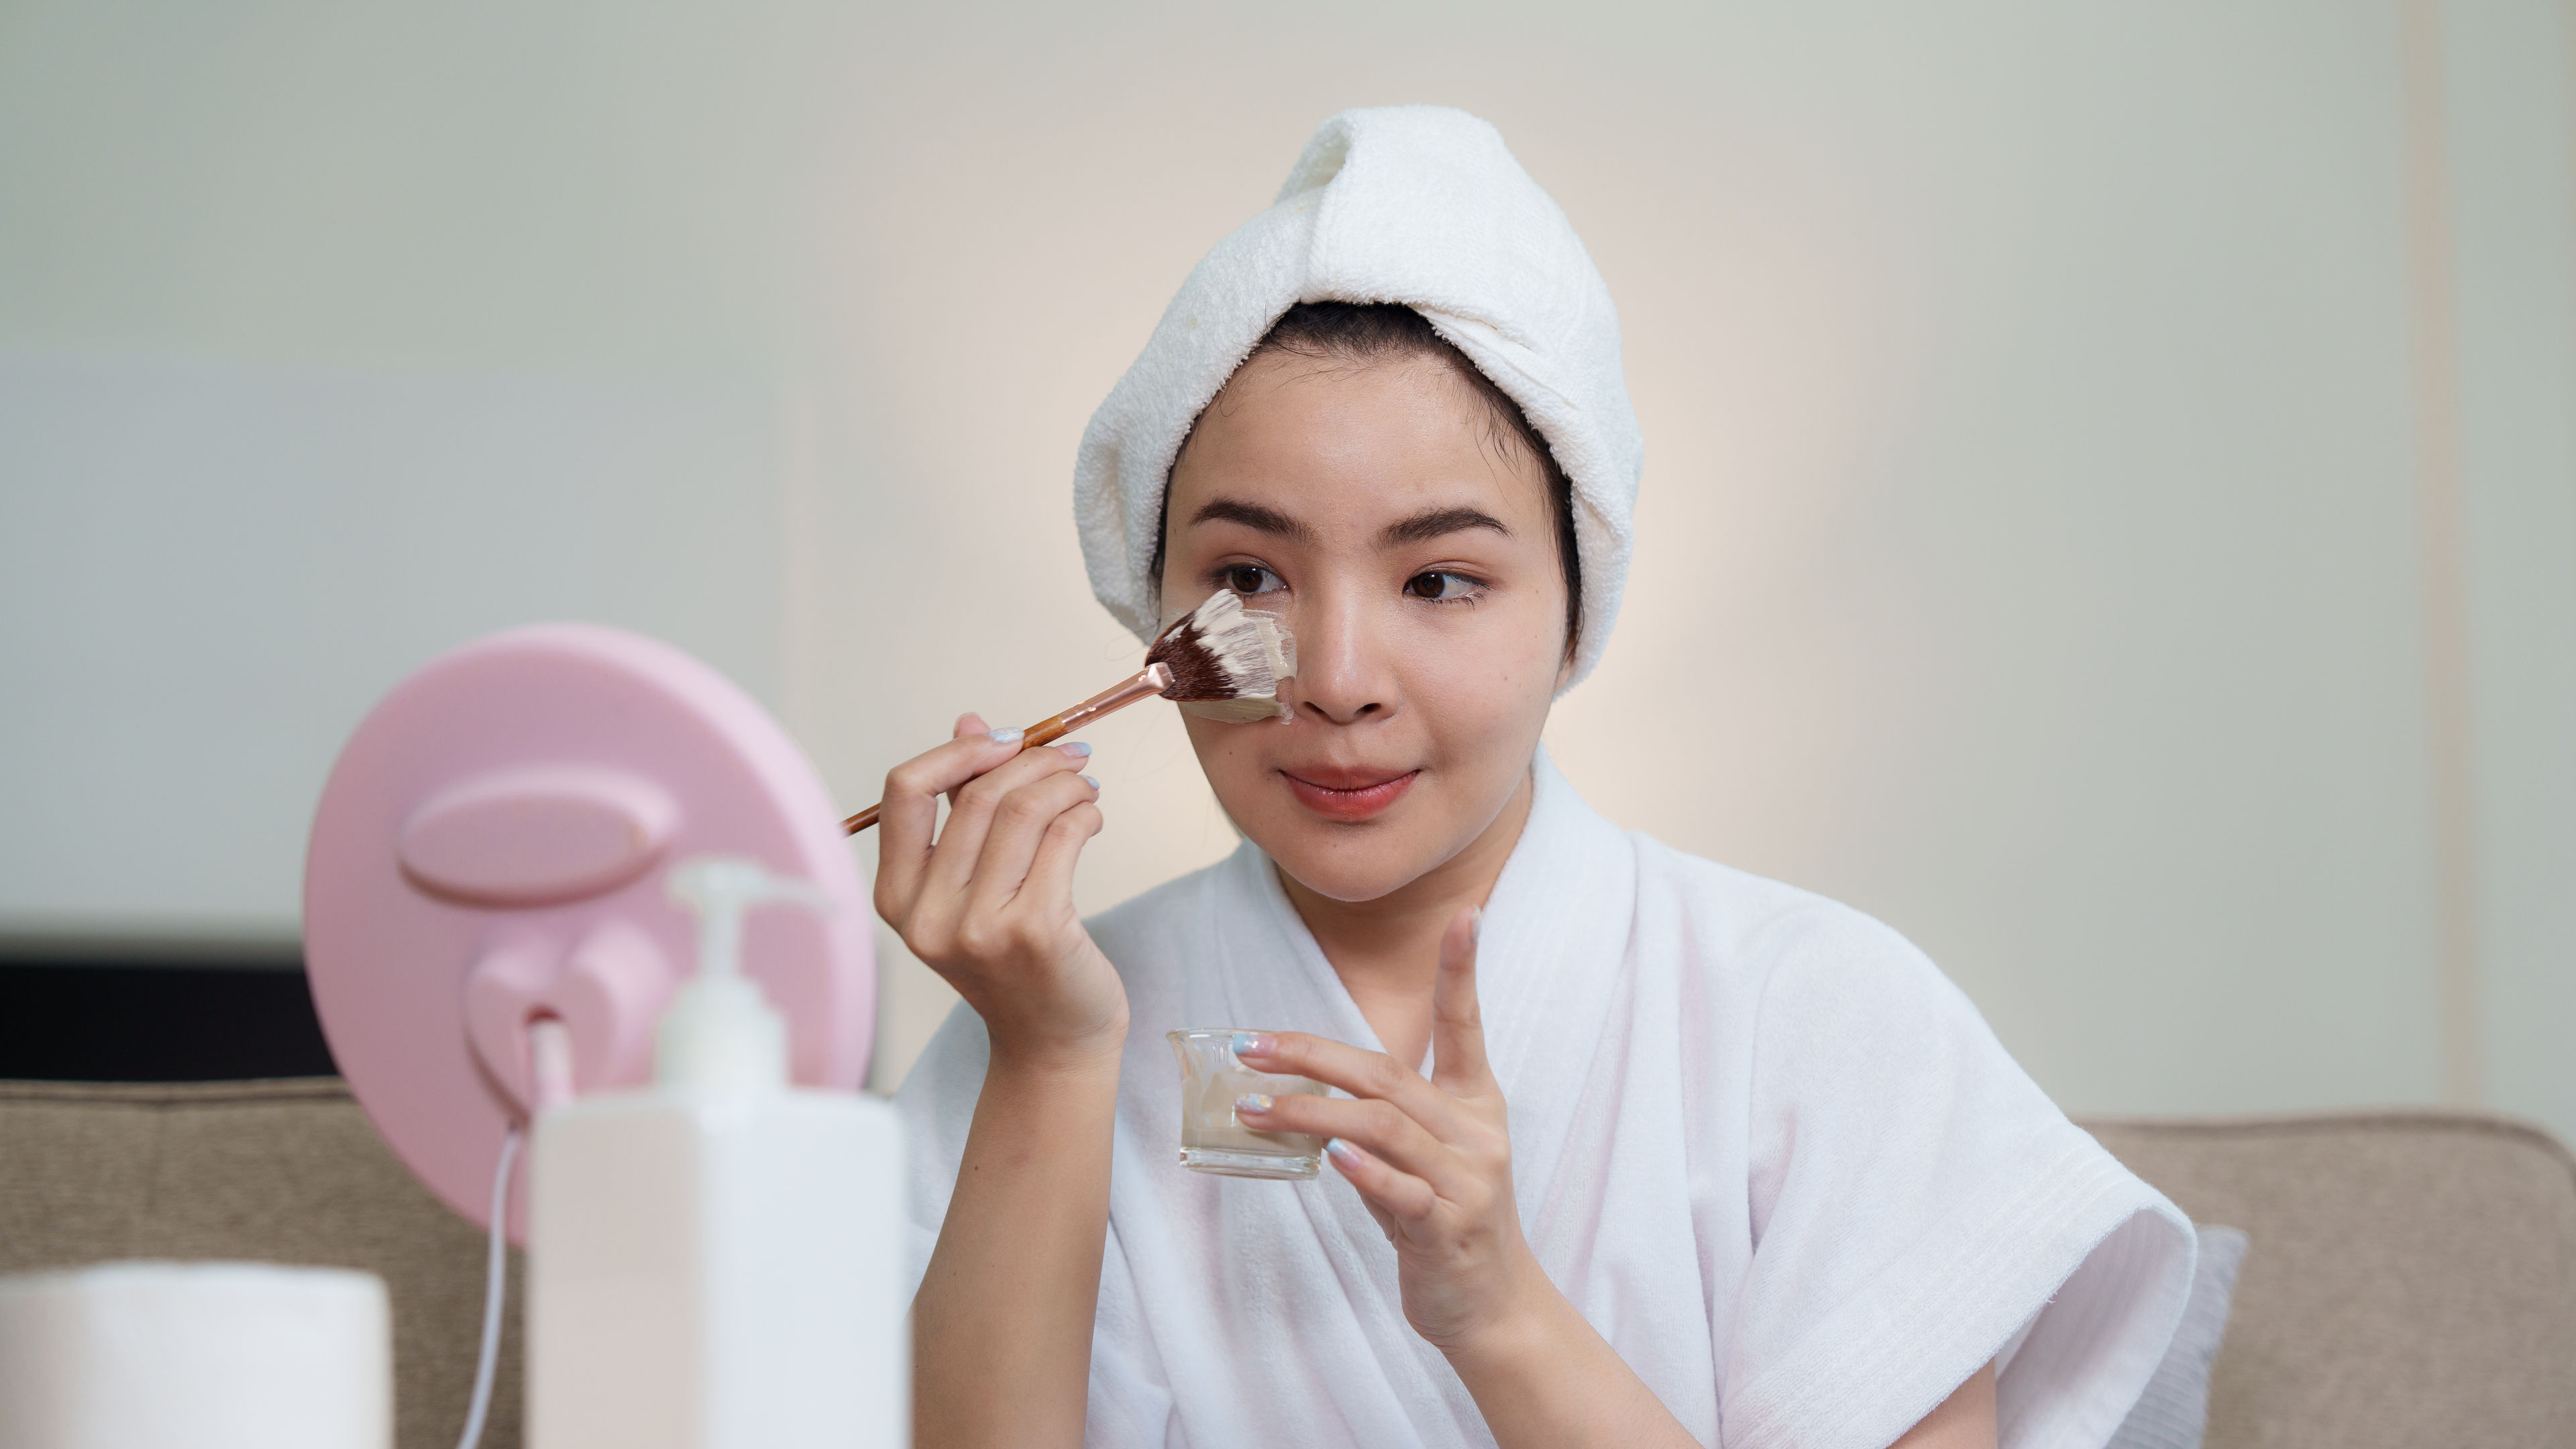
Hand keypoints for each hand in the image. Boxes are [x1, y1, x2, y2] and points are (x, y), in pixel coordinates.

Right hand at [874, 713, 1126, 1067]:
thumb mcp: (970, 885)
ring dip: (1065, 784)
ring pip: (1023, 810)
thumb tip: (970, 721)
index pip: (904, 791)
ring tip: (1084, 787)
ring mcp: (978, 928)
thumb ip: (963, 805)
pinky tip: (1092, 818)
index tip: (1006, 739)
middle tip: (1070, 757)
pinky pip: (1063, 839)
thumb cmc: (1015, 959)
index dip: (958, 752)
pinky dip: (1084, 814)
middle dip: (1033, 761)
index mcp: (896, 896)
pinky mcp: (1034, 932)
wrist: (1052, 1041)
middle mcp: (926, 915)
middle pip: (977, 795)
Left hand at [1233, 907, 1543, 1352]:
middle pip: (1387, 1074)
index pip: (1466, 1025)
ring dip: (1310, 1114)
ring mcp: (1469, 1181)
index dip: (1463, 969)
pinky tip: (1331, 1160)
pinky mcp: (1451, 1228)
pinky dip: (1364, 1172)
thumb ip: (1378, 1125)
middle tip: (1249, 1048)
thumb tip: (1307, 1096)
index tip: (1468, 913)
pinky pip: (1402, 1191)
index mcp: (1474, 1105)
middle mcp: (1477, 1133)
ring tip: (1253, 1110)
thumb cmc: (1446, 1224)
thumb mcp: (1418, 1162)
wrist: (1492, 1309)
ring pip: (1383, 1127)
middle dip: (1311, 1055)